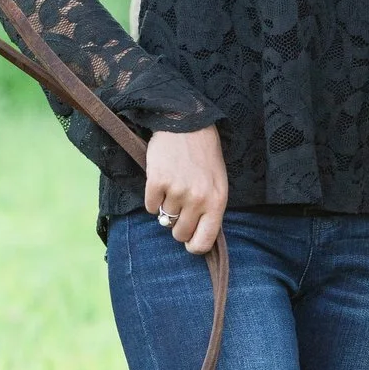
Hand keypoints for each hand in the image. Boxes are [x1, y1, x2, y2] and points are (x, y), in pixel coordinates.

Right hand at [143, 127, 226, 254]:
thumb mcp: (218, 184)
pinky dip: (153, 198)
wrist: (187, 123)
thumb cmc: (205, 156)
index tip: (188, 240)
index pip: (203, 242)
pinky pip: (150, 206)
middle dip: (177, 224)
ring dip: (166, 206)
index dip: (193, 246)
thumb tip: (194, 239)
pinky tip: (161, 181)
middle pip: (179, 234)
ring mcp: (177, 190)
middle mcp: (198, 199)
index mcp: (217, 202)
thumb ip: (210, 210)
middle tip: (179, 206)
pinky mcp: (157, 181)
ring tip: (173, 185)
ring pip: (164, 219)